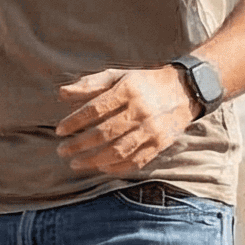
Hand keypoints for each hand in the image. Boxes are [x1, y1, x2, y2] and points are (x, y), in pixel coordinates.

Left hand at [56, 66, 193, 175]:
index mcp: (128, 90)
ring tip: (76, 163)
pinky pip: (136, 161)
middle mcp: (140, 110)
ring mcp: (152, 129)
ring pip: (119, 151)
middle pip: (104, 133)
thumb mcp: (117, 76)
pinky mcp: (161, 144)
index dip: (75, 121)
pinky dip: (116, 168)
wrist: (184, 90)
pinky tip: (100, 168)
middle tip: (62, 151)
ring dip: (93, 160)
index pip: (95, 108)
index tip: (59, 130)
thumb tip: (62, 93)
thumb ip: (90, 84)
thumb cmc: (143, 82)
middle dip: (79, 144)